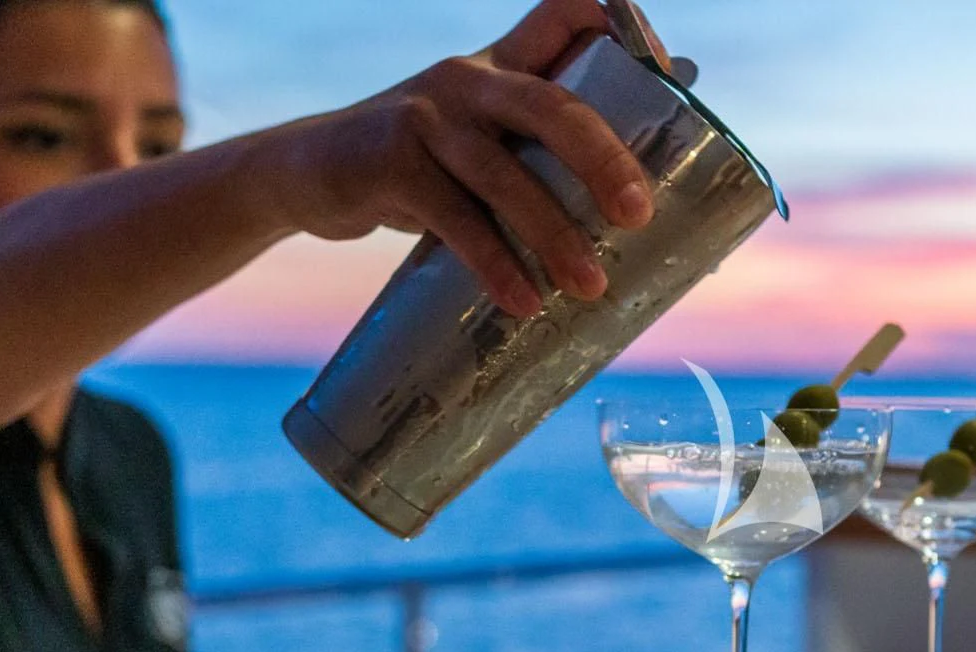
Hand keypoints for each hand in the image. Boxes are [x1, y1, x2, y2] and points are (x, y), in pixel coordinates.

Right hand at [270, 0, 657, 315]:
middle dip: (605, 159)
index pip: (567, 13)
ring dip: (553, 235)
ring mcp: (427, 116)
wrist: (307, 173)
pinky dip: (494, 264)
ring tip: (590, 285)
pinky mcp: (390, 162)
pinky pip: (456, 219)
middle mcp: (469, 78)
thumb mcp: (482, 135)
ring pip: (506, 175)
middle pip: (554, 105)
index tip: (668, 70)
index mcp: (502, 65)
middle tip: (640, 214)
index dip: (622, 26)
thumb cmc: (422, 161)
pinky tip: (523, 299)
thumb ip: (544, 143)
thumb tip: (646, 183)